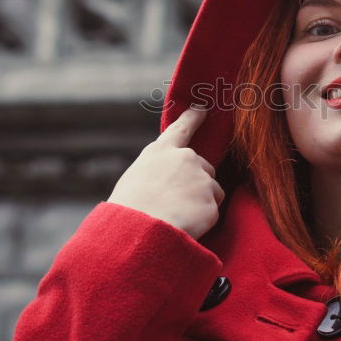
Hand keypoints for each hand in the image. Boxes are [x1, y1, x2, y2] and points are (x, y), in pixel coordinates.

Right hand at [107, 106, 224, 239]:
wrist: (138, 231)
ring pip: (212, 190)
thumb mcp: (135, 179)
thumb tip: (167, 182)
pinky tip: (184, 225)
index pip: (181, 129)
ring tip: (177, 215)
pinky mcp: (212, 201)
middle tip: (176, 203)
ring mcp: (202, 179)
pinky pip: (212, 211)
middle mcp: (186, 159)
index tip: (202, 109)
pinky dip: (202, 220)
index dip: (192, 118)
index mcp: (161, 151)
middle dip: (197, 183)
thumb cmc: (128, 209)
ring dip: (201, 202)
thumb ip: (157, 172)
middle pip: (204, 168)